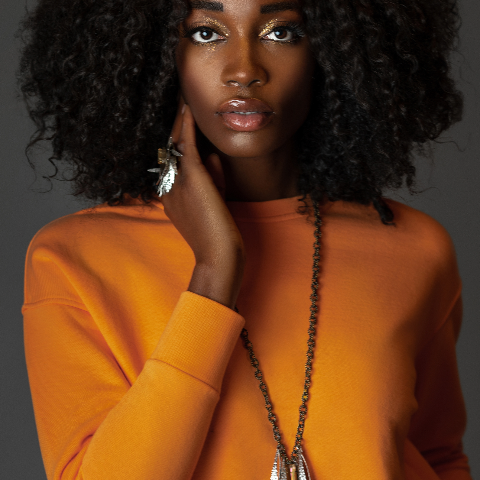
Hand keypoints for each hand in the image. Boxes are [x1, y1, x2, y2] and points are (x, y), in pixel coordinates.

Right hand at [160, 97, 244, 308]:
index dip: (179, 143)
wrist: (220, 255)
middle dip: (176, 129)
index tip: (184, 125)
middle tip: (181, 105)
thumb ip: (212, 178)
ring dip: (181, 124)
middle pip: (172, 152)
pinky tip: (187, 110)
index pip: (175, 165)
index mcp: (172, 197)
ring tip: (184, 102)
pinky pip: (187, 147)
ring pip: (177, 147)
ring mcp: (178, 184)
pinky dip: (187, 128)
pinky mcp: (193, 180)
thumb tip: (213, 156)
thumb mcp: (213, 202)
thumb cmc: (219, 234)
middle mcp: (170, 188)